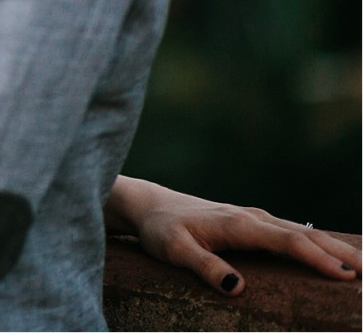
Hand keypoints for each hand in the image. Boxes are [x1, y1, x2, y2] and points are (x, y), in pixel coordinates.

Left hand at [115, 179, 359, 294]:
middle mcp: (253, 219)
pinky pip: (292, 234)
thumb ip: (204, 266)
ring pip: (303, 233)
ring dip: (336, 249)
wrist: (149, 206)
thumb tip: (238, 287)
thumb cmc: (160, 229)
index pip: (289, 242)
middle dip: (343, 254)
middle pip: (307, 235)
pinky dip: (318, 244)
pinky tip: (334, 256)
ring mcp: (255, 219)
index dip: (319, 259)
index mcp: (240, 225)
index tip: (346, 277)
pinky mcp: (252, 224)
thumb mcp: (174, 250)